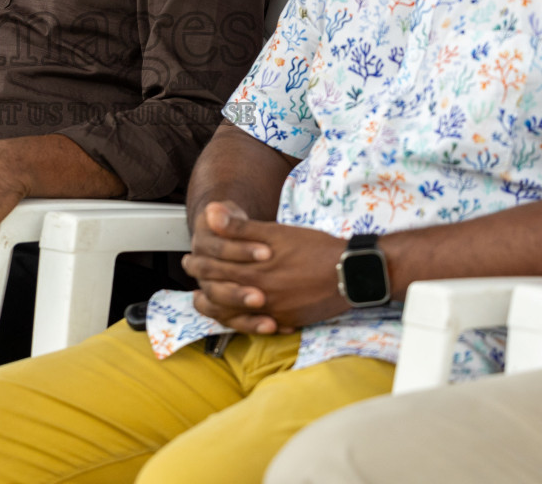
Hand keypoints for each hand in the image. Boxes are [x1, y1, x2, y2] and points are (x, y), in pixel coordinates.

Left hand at [182, 200, 348, 334]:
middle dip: (200, 284)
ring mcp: (273, 311)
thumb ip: (240, 228)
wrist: (352, 272)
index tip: (189, 260)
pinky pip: (257, 326)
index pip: (214, 269)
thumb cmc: (315, 248)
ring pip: (233, 315)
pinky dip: (243, 321)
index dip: (198, 264)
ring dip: (216, 307)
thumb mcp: (277, 233)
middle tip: (192, 279)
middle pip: (219, 293)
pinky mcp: (287, 321)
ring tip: (205, 301)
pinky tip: (239, 317)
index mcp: (254, 270)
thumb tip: (210, 214)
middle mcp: (260, 294)